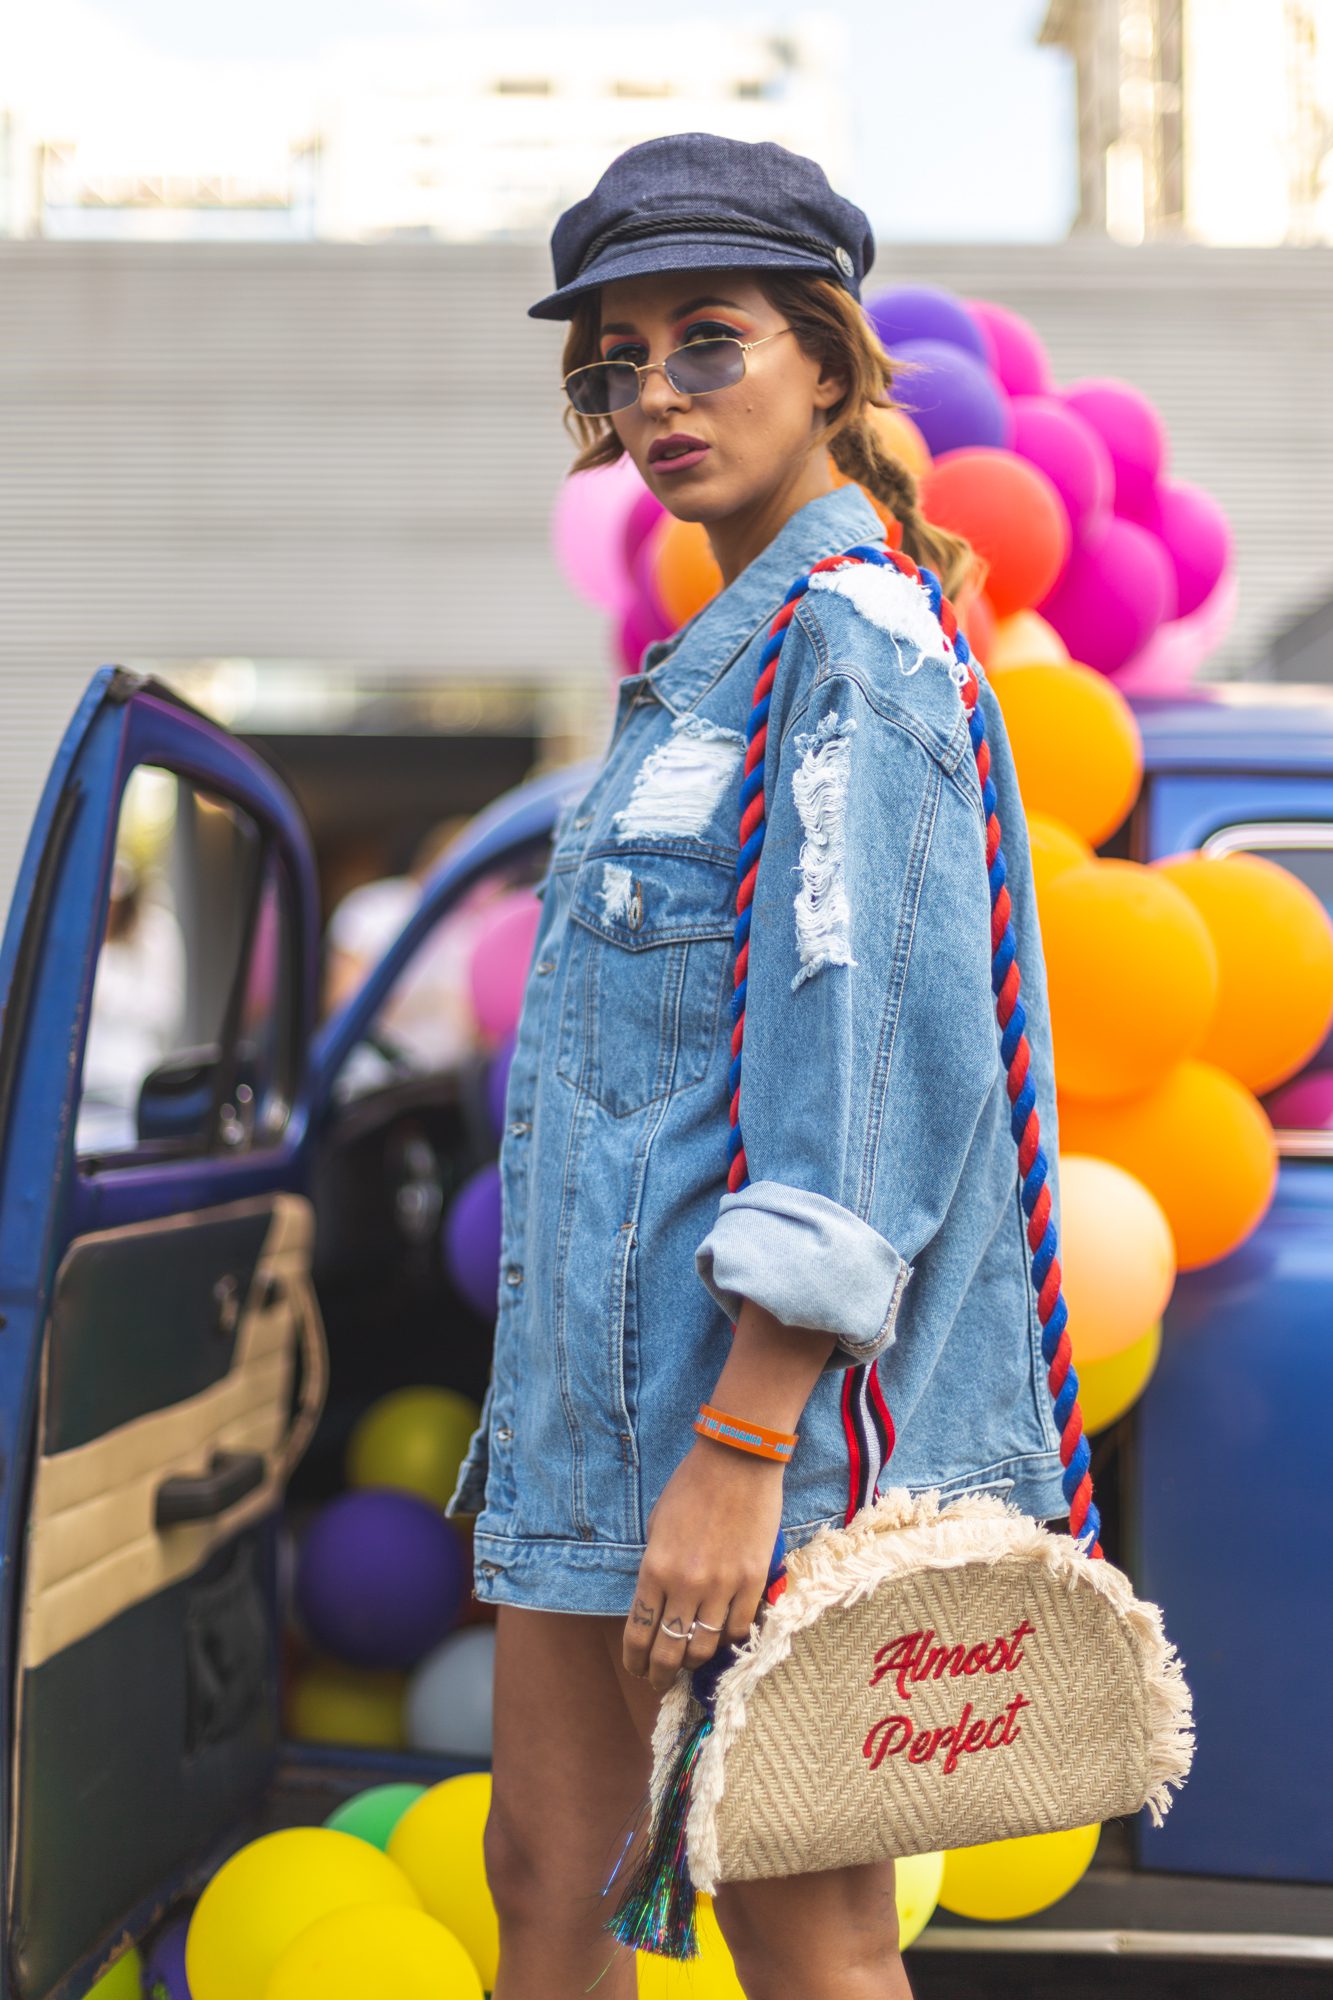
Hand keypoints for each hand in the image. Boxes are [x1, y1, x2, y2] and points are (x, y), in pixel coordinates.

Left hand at [624, 1437, 784, 1693]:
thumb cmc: (691, 1486)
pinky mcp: (752, 1582)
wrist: (737, 1461)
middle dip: (659, 1674)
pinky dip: (727, 1639)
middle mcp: (686, 1585)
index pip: (638, 1633)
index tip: (636, 1670)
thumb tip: (656, 1604)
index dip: (635, 1660)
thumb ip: (655, 1569)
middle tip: (659, 1681)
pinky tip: (721, 1638)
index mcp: (654, 1569)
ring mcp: (722, 1586)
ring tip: (690, 1663)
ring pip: (705, 1648)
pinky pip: (738, 1628)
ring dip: (693, 1662)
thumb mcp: (657, 1526)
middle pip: (669, 1651)